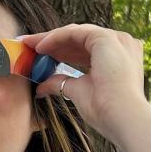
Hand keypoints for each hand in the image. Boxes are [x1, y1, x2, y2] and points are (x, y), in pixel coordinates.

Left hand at [17, 24, 148, 143]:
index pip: (83, 49)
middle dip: (51, 43)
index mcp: (116, 57)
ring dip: (49, 38)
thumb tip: (41, 87)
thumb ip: (61, 84)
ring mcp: (114, 39)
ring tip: (28, 44)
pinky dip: (55, 38)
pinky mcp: (105, 38)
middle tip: (28, 45)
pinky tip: (39, 47)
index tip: (38, 55)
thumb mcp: (78, 93)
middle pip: (77, 39)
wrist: (122, 118)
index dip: (59, 51)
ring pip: (74, 33)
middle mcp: (118, 44)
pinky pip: (74, 33)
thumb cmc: (106, 111)